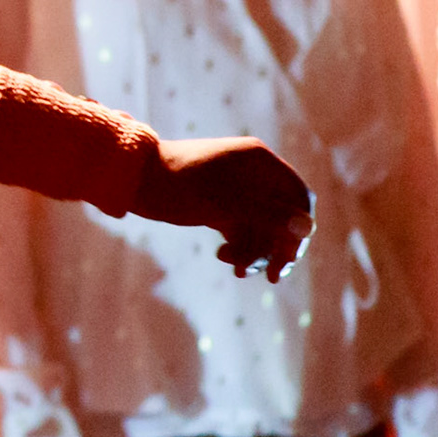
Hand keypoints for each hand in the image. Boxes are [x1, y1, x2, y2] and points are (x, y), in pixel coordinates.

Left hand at [129, 137, 313, 280]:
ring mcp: (236, 188)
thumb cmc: (175, 186)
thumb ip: (267, 215)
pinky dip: (239, 245)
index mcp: (257, 160)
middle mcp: (251, 171)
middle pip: (282, 216)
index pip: (297, 197)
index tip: (286, 259)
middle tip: (270, 276)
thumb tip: (307, 227)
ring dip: (255, 250)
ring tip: (237, 268)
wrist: (130, 179)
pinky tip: (223, 257)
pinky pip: (242, 229)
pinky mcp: (219, 203)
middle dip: (275, 246)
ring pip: (262, 226)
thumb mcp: (222, 204)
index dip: (298, 229)